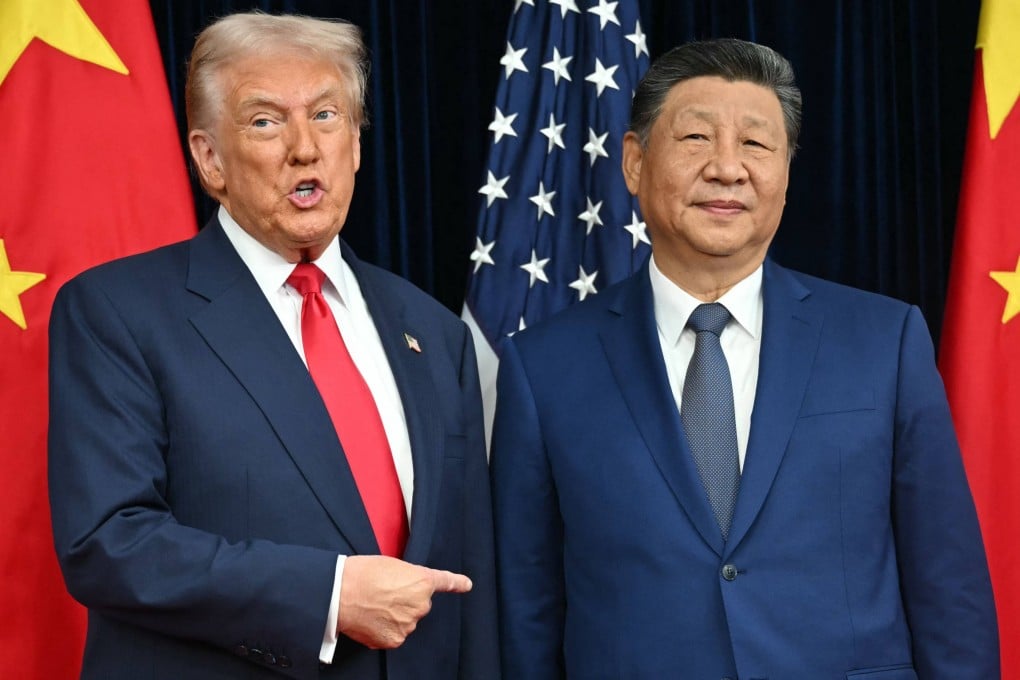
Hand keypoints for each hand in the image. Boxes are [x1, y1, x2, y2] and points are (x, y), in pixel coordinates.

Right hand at [337, 555, 471, 648]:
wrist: (341, 593)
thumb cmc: (362, 573)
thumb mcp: (391, 565)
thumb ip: (406, 578)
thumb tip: (404, 589)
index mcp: (422, 581)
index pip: (444, 581)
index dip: (457, 583)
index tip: (466, 585)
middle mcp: (421, 604)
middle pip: (418, 605)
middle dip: (405, 601)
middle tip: (383, 594)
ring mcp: (409, 624)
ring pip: (405, 620)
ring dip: (394, 616)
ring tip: (373, 605)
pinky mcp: (395, 639)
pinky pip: (394, 634)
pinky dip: (384, 629)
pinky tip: (371, 619)